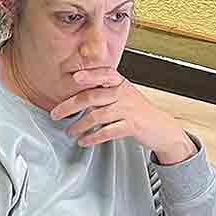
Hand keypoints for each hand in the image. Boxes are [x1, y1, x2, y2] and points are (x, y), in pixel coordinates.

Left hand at [52, 68, 195, 164]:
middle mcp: (123, 93)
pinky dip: (93, 137)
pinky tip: (84, 141)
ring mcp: (128, 110)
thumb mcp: (123, 94)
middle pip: (92, 96)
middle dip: (70, 106)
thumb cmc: (137, 110)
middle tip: (55, 114)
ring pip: (97, 116)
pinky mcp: (131, 126)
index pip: (104, 74)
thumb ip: (103, 90)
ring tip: (69, 132)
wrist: (160, 128)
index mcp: (120, 83)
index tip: (74, 78)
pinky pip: (107, 131)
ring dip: (79, 125)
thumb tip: (75, 91)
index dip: (89, 75)